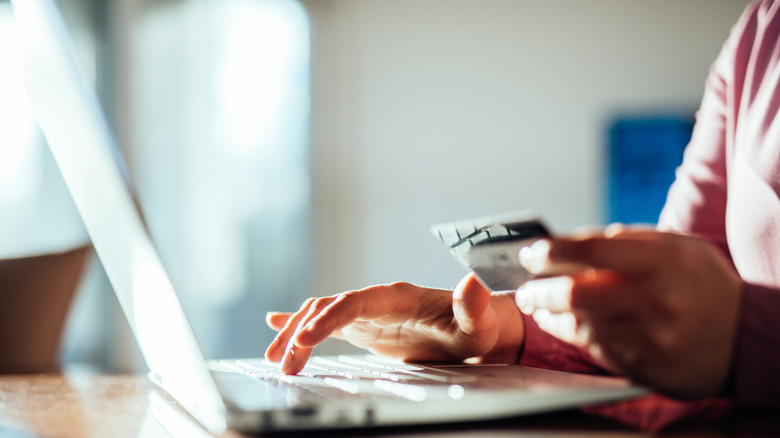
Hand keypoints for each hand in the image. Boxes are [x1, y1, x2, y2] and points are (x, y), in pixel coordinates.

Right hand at [265, 273, 524, 373]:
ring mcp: (368, 311)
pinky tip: (276, 325)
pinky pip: (327, 320)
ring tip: (275, 358)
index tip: (305, 339)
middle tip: (282, 362)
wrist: (472, 327)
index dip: (328, 318)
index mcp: (397, 297)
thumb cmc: (475, 326)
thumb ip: (472, 305)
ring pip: (322, 314)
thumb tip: (471, 282)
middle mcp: (377, 299)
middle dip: (302, 332)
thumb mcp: (477, 322)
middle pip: (329, 307)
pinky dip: (301, 323)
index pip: (354, 302)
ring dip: (296, 333)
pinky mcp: (365, 325)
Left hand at [519, 227, 741, 398]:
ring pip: (579, 324)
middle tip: (525, 286)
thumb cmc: (700, 284)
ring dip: (547, 313)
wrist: (743, 340)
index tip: (531, 251)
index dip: (553, 250)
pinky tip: (557, 322)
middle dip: (540, 289)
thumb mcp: (676, 248)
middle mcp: (656, 300)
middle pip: (578, 293)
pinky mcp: (643, 365)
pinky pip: (592, 348)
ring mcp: (650, 337)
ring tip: (534, 302)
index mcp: (665, 261)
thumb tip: (571, 242)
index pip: (594, 250)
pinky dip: (568, 332)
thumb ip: (627, 241)